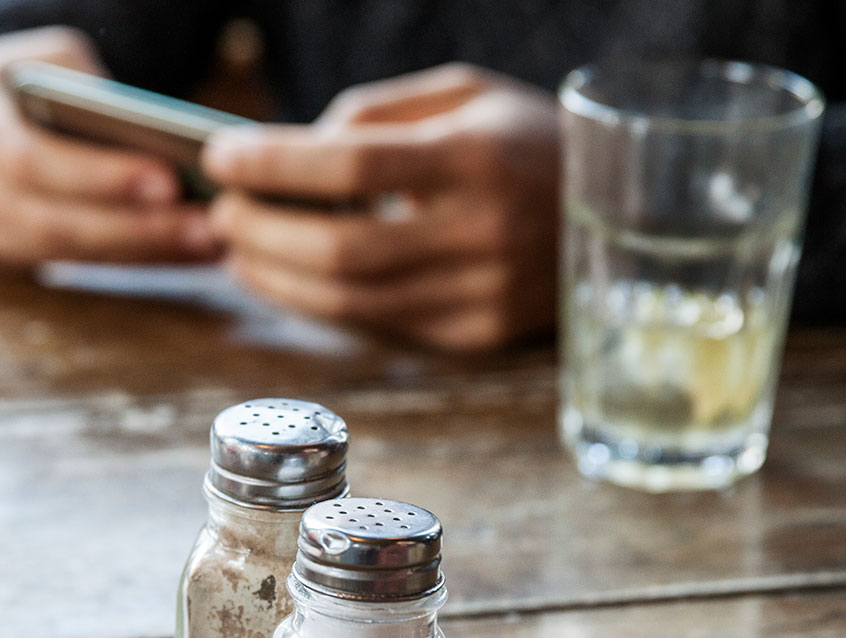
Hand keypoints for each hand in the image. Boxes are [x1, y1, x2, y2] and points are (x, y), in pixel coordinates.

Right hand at [0, 26, 218, 270]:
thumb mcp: (31, 60)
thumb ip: (79, 86)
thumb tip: (151, 134)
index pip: (28, 158)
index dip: (98, 176)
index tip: (168, 181)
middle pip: (46, 222)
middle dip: (132, 229)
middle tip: (205, 227)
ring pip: (54, 254)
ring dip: (135, 253)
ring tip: (204, 243)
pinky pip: (54, 268)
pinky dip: (117, 261)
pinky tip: (170, 252)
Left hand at [203, 64, 559, 351]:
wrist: (624, 211)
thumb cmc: (526, 141)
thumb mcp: (463, 95)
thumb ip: (375, 117)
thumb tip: (291, 151)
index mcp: (477, 157)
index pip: (352, 165)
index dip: (274, 164)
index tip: (221, 158)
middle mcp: (483, 232)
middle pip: (341, 247)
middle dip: (263, 232)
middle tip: (221, 213)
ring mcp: (483, 293)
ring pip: (351, 301)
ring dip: (277, 278)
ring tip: (238, 250)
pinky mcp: (478, 335)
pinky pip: (378, 326)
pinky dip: (319, 304)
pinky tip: (287, 278)